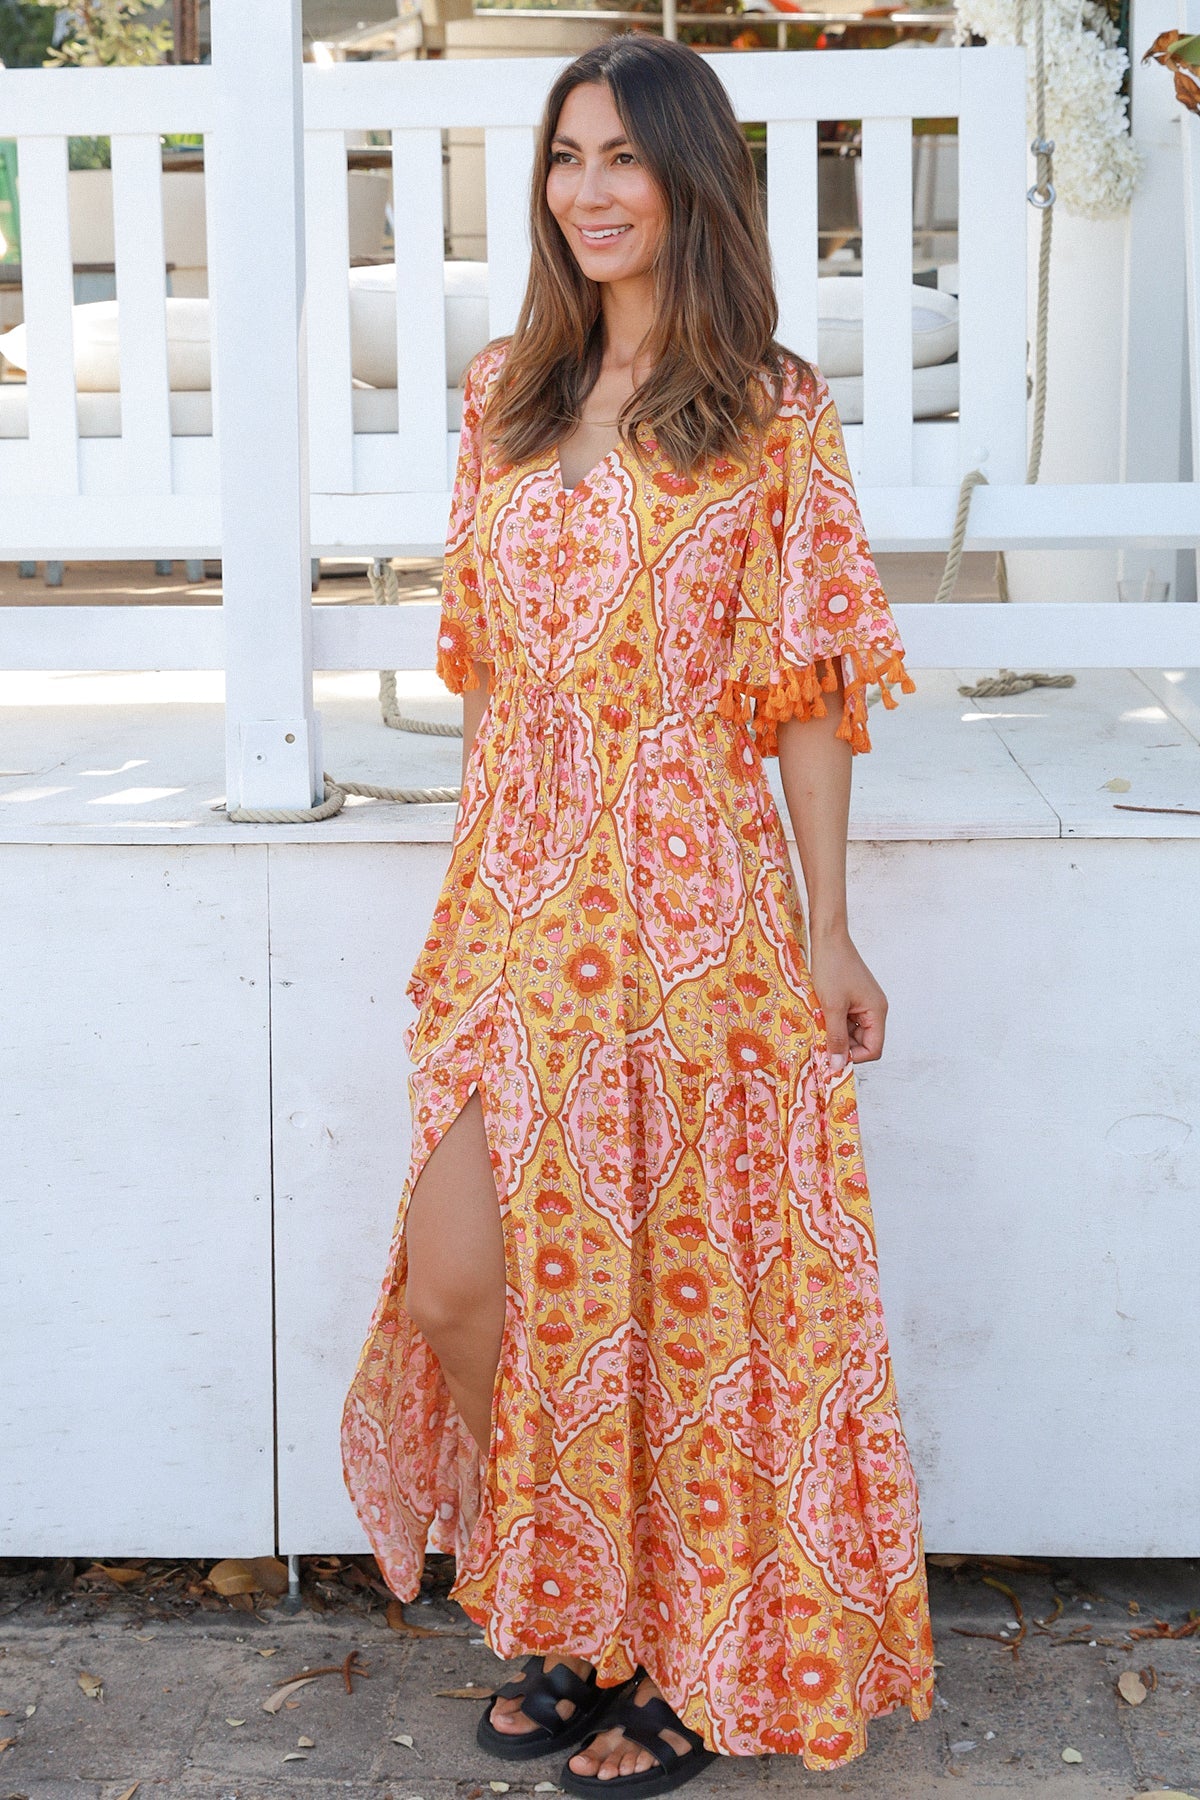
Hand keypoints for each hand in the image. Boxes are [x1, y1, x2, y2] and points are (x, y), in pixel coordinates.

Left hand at [808, 928, 887, 1068]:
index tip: (831, 1057)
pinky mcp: (851, 997)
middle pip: (863, 1042)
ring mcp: (863, 1003)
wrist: (827, 938)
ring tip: (817, 1027)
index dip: (854, 1057)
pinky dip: (832, 1022)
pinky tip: (818, 1017)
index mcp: (877, 1011)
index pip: (873, 1048)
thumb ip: (836, 1038)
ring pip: (851, 1031)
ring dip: (835, 1033)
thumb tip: (839, 1066)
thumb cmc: (832, 968)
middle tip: (820, 1043)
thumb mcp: (832, 1007)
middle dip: (842, 1045)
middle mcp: (874, 1008)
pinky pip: (845, 1019)